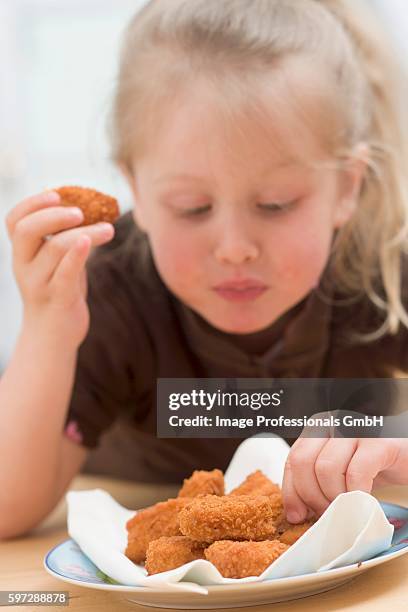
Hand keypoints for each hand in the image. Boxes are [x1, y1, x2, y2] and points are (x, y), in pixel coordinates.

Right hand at [6, 190, 114, 344]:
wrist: (53, 338)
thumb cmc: (59, 294)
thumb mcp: (55, 264)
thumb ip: (63, 239)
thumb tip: (89, 207)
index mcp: (22, 254)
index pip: (14, 220)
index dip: (32, 203)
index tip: (57, 193)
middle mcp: (24, 266)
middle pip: (27, 230)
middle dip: (54, 214)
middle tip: (81, 211)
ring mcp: (38, 284)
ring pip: (54, 248)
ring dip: (85, 232)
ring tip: (109, 229)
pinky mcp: (57, 299)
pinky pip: (65, 272)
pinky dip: (78, 254)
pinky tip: (91, 239)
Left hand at [282, 437, 407, 522]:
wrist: (407, 455)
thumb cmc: (371, 464)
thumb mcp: (337, 472)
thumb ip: (313, 483)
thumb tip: (294, 513)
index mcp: (317, 428)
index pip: (292, 459)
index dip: (292, 491)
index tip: (297, 515)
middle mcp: (332, 423)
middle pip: (303, 462)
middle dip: (311, 496)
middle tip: (327, 513)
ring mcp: (355, 430)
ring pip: (325, 468)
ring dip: (334, 497)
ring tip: (346, 507)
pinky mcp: (378, 443)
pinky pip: (356, 473)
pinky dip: (356, 493)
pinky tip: (362, 500)